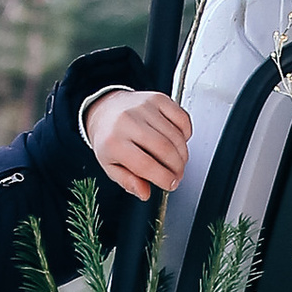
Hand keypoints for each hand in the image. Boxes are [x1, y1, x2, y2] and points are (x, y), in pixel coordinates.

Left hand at [84, 85, 191, 202]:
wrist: (105, 109)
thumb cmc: (109, 138)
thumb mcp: (110, 166)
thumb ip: (127, 182)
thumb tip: (144, 193)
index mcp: (114, 142)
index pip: (146, 165)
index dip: (164, 178)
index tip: (170, 185)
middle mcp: (128, 121)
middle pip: (165, 150)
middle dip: (177, 168)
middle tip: (177, 175)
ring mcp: (144, 107)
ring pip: (175, 136)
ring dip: (183, 154)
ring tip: (178, 162)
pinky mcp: (157, 98)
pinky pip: (182, 118)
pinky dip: (186, 133)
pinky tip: (179, 141)